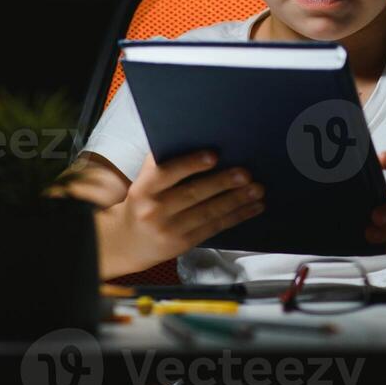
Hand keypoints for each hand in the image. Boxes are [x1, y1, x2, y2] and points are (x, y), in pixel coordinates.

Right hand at [97, 150, 264, 275]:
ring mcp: (169, 230)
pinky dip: (236, 216)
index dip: (190, 164)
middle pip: (192, 194)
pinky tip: (253, 207)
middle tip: (246, 174)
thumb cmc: (144, 201)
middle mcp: (154, 210)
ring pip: (208, 213)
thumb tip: (199, 140)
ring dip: (236, 201)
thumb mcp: (144, 182)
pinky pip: (214, 228)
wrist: (128, 242)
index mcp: (143, 188)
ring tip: (257, 190)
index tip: (214, 155)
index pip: (166, 173)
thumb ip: (164, 164)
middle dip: (222, 183)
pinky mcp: (183, 244)